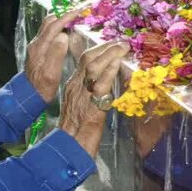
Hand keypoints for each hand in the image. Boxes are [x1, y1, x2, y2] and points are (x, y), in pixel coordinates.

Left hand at [24, 11, 80, 103]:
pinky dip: (57, 28)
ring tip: (73, 20)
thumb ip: (56, 54)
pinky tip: (65, 32)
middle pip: (49, 22)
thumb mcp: (51, 74)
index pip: (54, 26)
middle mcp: (36, 44)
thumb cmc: (42, 88)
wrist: (27, 96)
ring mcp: (35, 47)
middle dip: (63, 15)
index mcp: (40, 48)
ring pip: (47, 26)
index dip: (67, 17)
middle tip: (78, 13)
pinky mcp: (37, 50)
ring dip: (59, 20)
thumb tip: (64, 35)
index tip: (79, 12)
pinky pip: (47, 33)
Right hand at [59, 41, 128, 156]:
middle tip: (122, 42)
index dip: (99, 49)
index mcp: (72, 86)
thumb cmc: (76, 131)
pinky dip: (109, 72)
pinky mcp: (90, 108)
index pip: (84, 60)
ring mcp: (81, 96)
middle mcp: (75, 87)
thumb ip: (91, 92)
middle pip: (88, 59)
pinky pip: (99, 86)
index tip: (113, 43)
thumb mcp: (81, 105)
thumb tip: (105, 82)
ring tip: (123, 47)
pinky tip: (117, 63)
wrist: (68, 148)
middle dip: (106, 47)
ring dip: (109, 54)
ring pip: (93, 68)